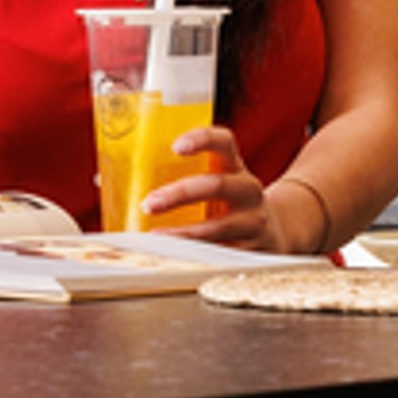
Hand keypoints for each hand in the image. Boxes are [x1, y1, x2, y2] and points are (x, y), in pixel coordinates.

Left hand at [145, 127, 278, 245]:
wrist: (275, 231)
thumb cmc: (230, 204)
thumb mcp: (218, 183)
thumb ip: (186, 178)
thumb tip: (122, 183)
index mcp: (235, 166)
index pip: (223, 141)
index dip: (202, 139)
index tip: (176, 147)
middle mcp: (248, 190)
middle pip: (216, 185)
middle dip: (179, 195)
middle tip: (149, 203)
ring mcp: (253, 221)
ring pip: (219, 227)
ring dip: (184, 233)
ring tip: (156, 236)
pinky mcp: (253, 250)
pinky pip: (223, 255)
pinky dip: (197, 258)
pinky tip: (177, 258)